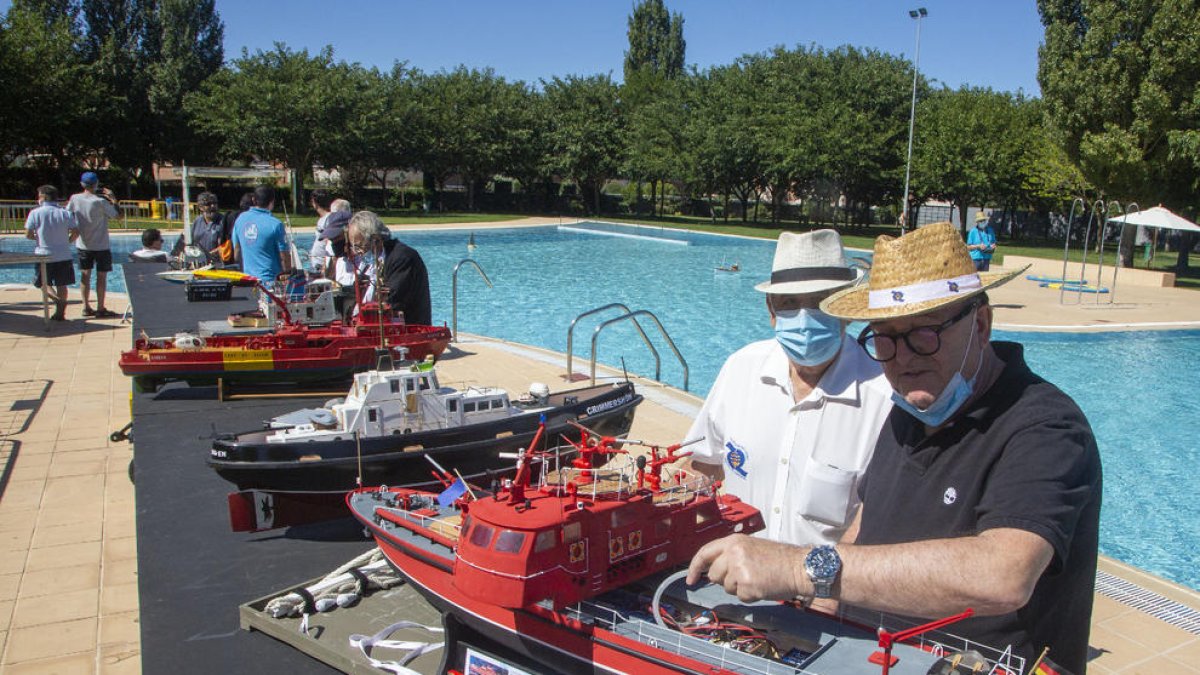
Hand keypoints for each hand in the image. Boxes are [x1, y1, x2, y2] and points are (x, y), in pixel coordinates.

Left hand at [686, 534, 804, 602]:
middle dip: (725, 580)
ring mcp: (739, 569)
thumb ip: (730, 554)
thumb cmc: (778, 559)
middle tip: (746, 576)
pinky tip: (762, 586)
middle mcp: (733, 553)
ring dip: (739, 588)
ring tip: (757, 578)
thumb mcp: (750, 547)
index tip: (690, 579)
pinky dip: (750, 596)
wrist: (799, 566)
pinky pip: (740, 597)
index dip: (694, 567)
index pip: (704, 553)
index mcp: (733, 541)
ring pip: (726, 587)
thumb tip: (713, 570)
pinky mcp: (747, 585)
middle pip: (714, 575)